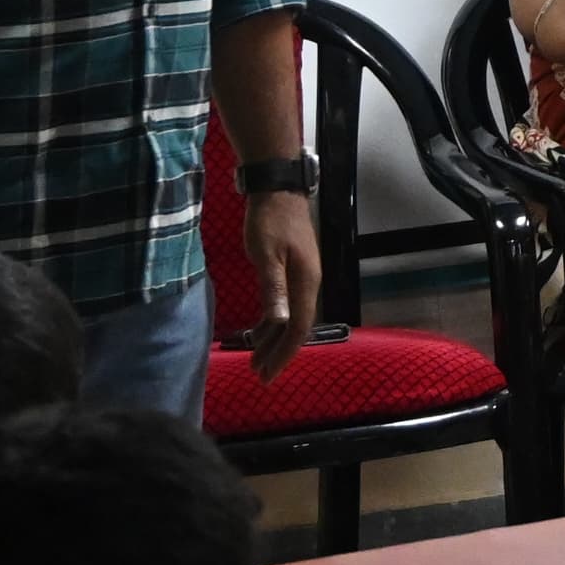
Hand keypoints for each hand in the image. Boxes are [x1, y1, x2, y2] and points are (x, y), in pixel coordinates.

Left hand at [240, 190, 322, 379]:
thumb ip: (273, 289)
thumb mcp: (266, 255)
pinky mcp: (294, 270)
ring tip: (255, 357)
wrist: (278, 190)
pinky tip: (259, 330)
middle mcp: (310, 283)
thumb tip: (279, 322)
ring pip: (292, 317)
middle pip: (297, 326)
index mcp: (306, 282)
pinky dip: (273, 321)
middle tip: (258, 373)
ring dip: (274, 339)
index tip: (267, 373)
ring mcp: (303, 277)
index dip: (284, 353)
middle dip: (278, 352)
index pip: (298, 327)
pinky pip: (287, 304)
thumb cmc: (269, 221)